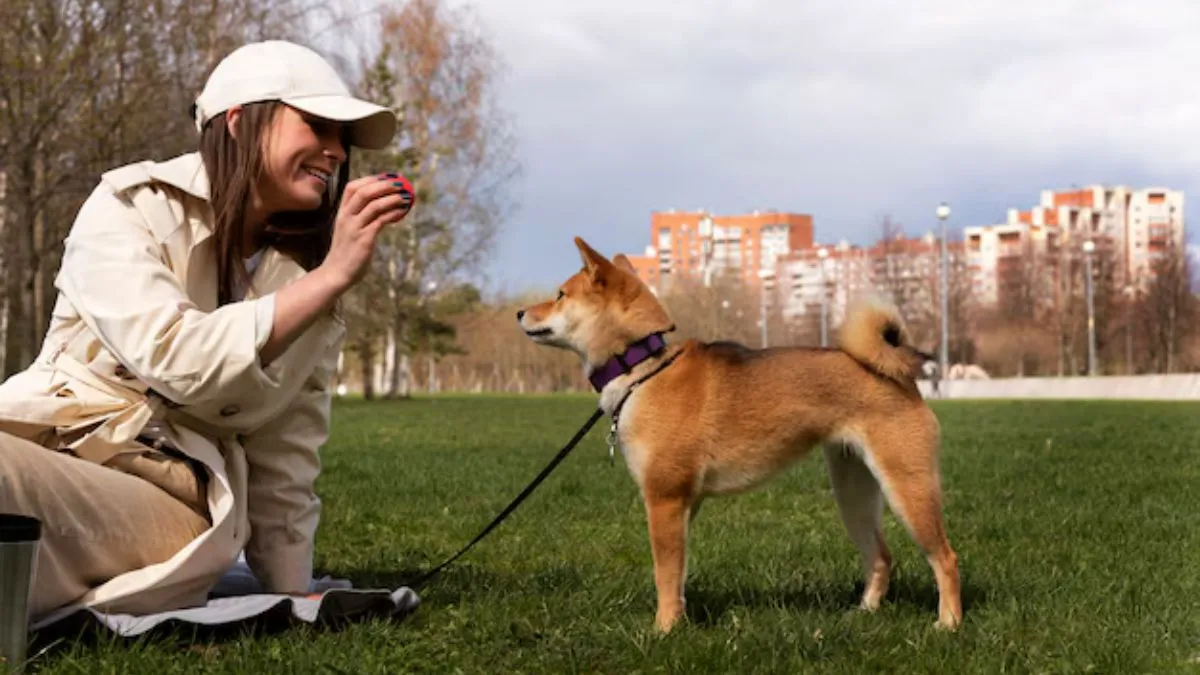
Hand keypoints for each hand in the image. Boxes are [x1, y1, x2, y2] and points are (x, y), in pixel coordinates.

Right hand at [320, 173, 414, 290]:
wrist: (336, 273)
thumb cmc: (345, 252)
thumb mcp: (348, 230)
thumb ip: (359, 217)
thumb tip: (381, 207)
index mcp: (341, 213)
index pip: (352, 187)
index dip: (370, 179)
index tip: (386, 177)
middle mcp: (346, 217)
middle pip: (364, 192)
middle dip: (384, 185)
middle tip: (400, 184)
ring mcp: (354, 228)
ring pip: (374, 205)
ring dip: (392, 198)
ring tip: (405, 196)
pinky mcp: (364, 239)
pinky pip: (381, 221)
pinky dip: (393, 213)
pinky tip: (402, 211)